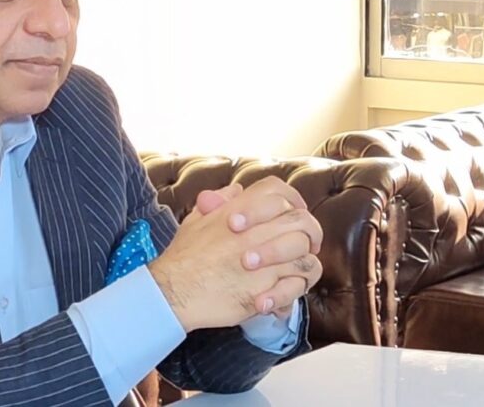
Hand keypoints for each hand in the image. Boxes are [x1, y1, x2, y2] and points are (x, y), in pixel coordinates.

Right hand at [195, 180, 322, 319]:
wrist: (172, 293)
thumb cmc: (182, 260)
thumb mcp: (196, 221)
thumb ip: (219, 203)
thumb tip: (237, 190)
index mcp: (236, 212)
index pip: (276, 191)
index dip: (292, 198)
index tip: (296, 211)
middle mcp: (252, 233)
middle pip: (301, 222)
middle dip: (311, 234)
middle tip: (309, 245)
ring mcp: (260, 261)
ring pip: (305, 255)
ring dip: (303, 264)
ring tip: (291, 273)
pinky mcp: (263, 289)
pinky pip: (296, 285)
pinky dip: (294, 290)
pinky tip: (279, 294)